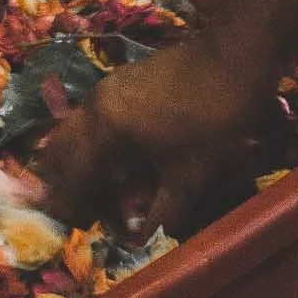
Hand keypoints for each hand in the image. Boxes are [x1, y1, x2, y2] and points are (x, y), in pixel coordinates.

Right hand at [36, 0, 297, 239]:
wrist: (235, 54)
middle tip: (81, 211)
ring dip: (79, 160)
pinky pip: (94, 116)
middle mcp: (96, 103)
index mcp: (105, 126)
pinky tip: (117, 160)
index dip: (67, 205)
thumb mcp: (191, 175)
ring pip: (77, 129)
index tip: (71, 230)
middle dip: (64, 180)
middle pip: (61, 147)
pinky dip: (95, 141)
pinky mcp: (125, 80)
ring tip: (97, 190)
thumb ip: (164, 213)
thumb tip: (143, 243)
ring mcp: (109, 86)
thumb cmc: (212, 117)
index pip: (71, 174)